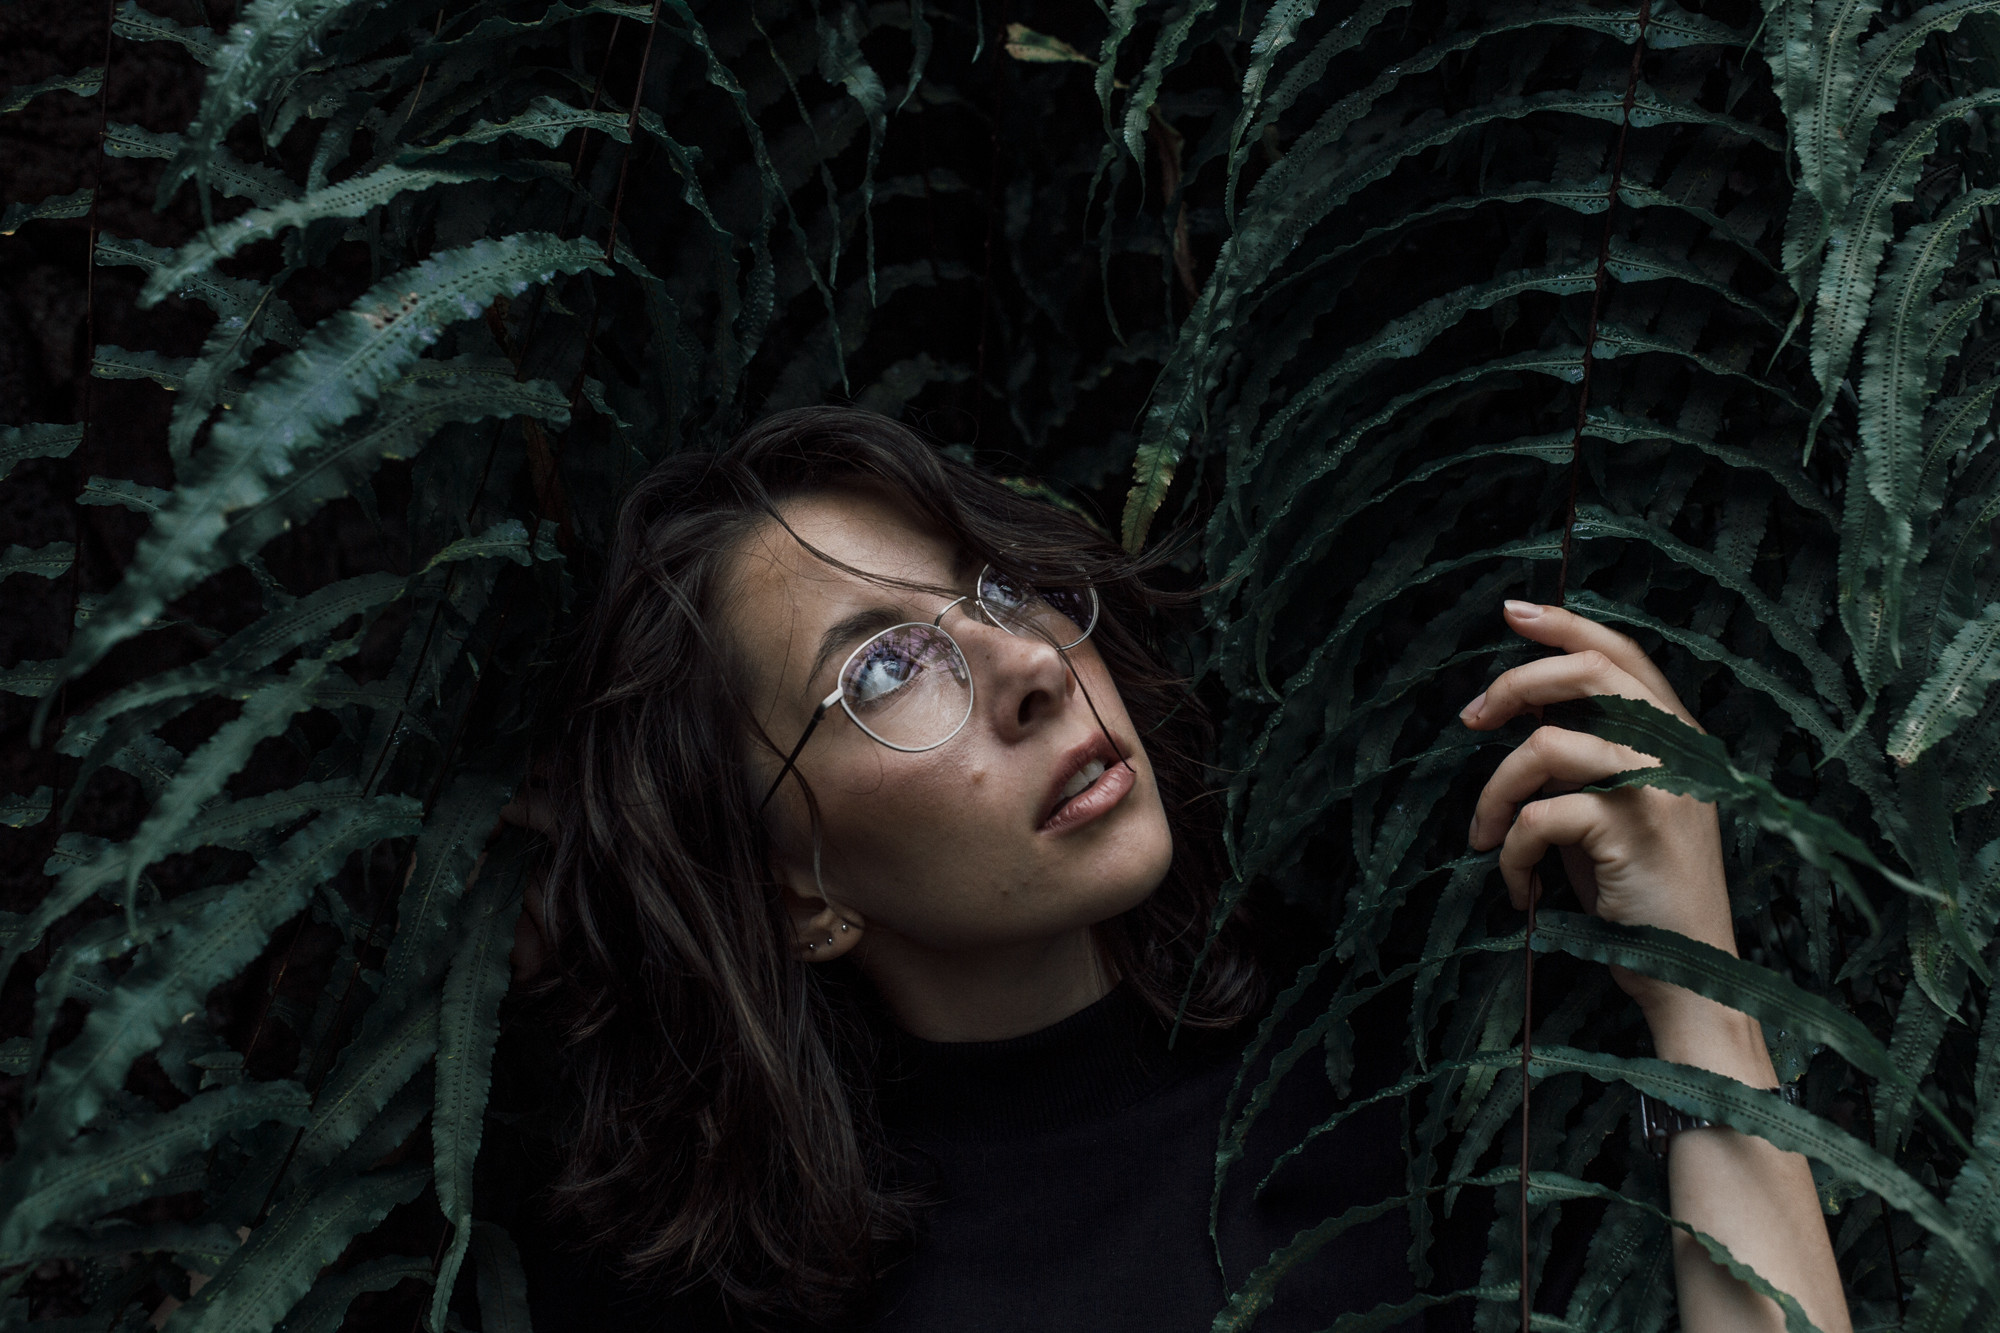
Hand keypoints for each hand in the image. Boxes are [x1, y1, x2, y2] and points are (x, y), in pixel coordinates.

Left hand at [1461, 600, 1735, 1014]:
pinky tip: (1519, 888)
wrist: (1687, 972)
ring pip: (1546, 747)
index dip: (1567, 624)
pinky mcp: (1634, 834)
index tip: (1512, 611)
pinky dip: (1513, 855)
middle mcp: (1677, 752)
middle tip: (1470, 720)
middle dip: (1514, 684)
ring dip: (1495, 795)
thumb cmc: (1635, 889)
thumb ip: (1584, 752)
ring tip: (1486, 838)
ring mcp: (1660, 790)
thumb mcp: (1611, 806)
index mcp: (1676, 737)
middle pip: (1590, 673)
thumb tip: (1520, 703)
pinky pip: (1541, 817)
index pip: (1622, 654)